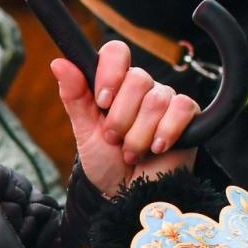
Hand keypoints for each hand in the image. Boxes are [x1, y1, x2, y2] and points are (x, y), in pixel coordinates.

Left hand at [51, 40, 198, 196]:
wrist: (129, 195)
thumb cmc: (106, 163)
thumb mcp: (84, 131)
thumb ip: (74, 97)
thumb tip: (58, 62)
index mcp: (114, 85)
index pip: (116, 52)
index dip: (110, 73)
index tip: (102, 101)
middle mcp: (142, 88)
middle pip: (137, 79)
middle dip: (121, 117)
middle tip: (114, 139)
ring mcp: (166, 100)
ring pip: (156, 100)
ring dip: (139, 134)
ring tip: (132, 152)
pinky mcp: (188, 115)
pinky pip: (181, 108)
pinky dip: (166, 132)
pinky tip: (157, 148)